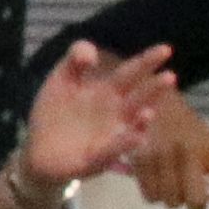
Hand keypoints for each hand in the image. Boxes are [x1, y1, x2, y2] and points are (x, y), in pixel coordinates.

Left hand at [14, 40, 179, 192]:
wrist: (37, 150)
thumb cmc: (55, 113)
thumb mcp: (60, 80)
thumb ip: (73, 60)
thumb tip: (92, 53)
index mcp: (106, 92)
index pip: (131, 73)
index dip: (147, 61)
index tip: (166, 50)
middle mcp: (115, 113)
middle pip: (138, 98)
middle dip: (154, 89)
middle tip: (170, 77)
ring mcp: (109, 136)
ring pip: (132, 128)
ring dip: (142, 121)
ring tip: (149, 113)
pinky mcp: (96, 158)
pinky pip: (111, 151)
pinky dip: (122, 144)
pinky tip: (134, 138)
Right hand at [124, 97, 208, 208]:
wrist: (154, 100)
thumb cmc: (188, 129)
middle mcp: (189, 152)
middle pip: (196, 203)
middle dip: (195, 204)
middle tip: (191, 193)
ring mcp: (163, 156)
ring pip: (171, 202)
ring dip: (172, 198)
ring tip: (171, 181)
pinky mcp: (141, 158)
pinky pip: (149, 197)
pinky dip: (153, 193)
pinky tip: (156, 179)